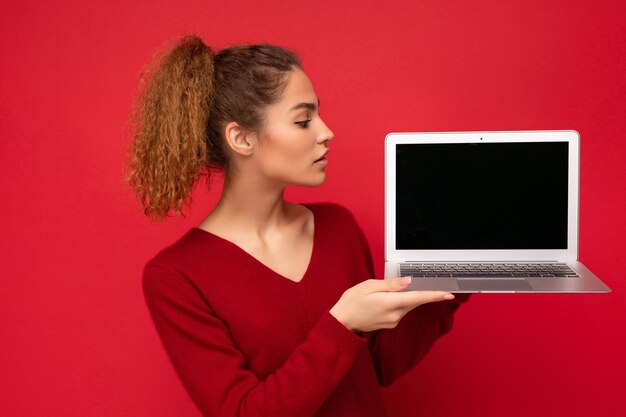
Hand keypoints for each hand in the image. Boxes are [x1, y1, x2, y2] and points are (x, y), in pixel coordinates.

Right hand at [330, 277, 453, 332]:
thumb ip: (390, 284)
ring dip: (408, 297)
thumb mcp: (369, 286)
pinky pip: (401, 310)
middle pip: (415, 301)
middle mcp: (395, 315)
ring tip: (396, 289)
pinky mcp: (390, 324)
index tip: (448, 293)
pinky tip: (390, 298)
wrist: (342, 322)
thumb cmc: (351, 302)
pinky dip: (401, 302)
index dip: (434, 295)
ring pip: (408, 305)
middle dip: (422, 292)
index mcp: (390, 303)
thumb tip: (408, 281)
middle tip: (430, 284)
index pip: (418, 297)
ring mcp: (393, 321)